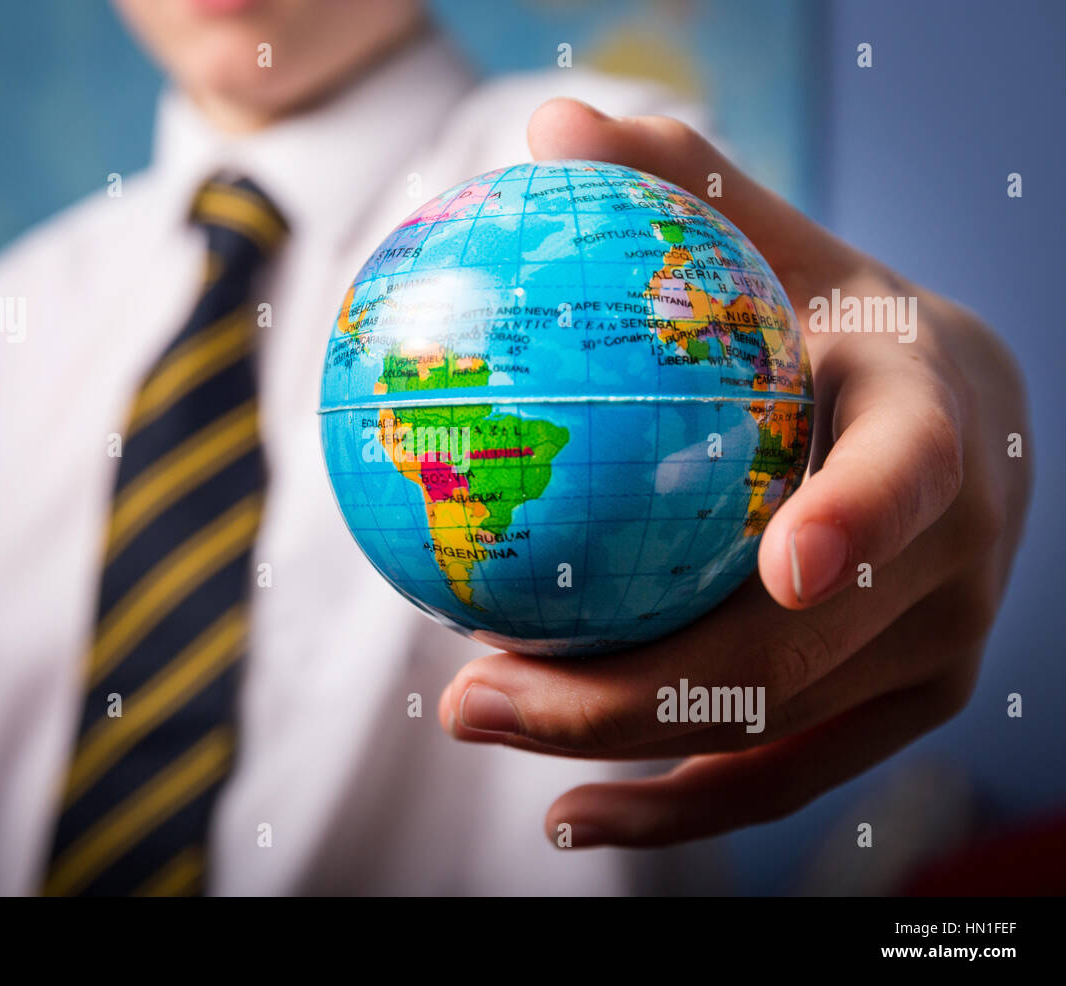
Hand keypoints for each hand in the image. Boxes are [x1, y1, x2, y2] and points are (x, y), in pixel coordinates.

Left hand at [437, 99, 1031, 847]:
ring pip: (771, 734)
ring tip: (480, 724)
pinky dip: (671, 809)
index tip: (787, 564)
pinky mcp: (889, 710)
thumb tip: (549, 128)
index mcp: (937, 429)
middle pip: (796, 653)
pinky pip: (775, 778)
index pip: (913, 474)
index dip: (864, 521)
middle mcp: (953, 561)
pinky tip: (565, 815)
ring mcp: (927, 654)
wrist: (939, 423)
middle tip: (475, 688)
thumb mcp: (774, 243)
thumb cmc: (829, 323)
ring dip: (620, 752)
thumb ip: (677, 184)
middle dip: (631, 689)